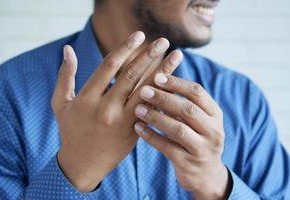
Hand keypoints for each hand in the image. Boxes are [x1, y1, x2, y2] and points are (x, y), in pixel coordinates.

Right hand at [51, 31, 182, 191]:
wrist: (81, 164)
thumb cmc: (70, 131)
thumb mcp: (60, 104)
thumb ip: (65, 76)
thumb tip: (67, 49)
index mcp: (87, 98)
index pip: (109, 67)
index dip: (126, 49)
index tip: (139, 35)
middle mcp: (106, 108)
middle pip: (131, 76)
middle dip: (149, 56)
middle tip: (164, 41)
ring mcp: (121, 121)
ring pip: (146, 92)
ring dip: (163, 73)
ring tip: (176, 56)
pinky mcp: (133, 132)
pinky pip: (150, 110)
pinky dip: (162, 96)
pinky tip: (175, 84)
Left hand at [134, 74, 231, 198]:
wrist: (206, 175)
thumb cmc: (196, 139)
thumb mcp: (197, 120)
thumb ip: (183, 103)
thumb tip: (158, 78)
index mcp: (215, 114)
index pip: (197, 92)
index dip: (176, 83)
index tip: (156, 76)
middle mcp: (213, 131)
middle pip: (188, 109)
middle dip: (164, 98)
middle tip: (143, 91)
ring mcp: (202, 149)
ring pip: (178, 129)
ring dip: (156, 117)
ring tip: (138, 109)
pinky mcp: (188, 164)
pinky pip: (167, 148)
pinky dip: (151, 136)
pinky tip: (138, 127)